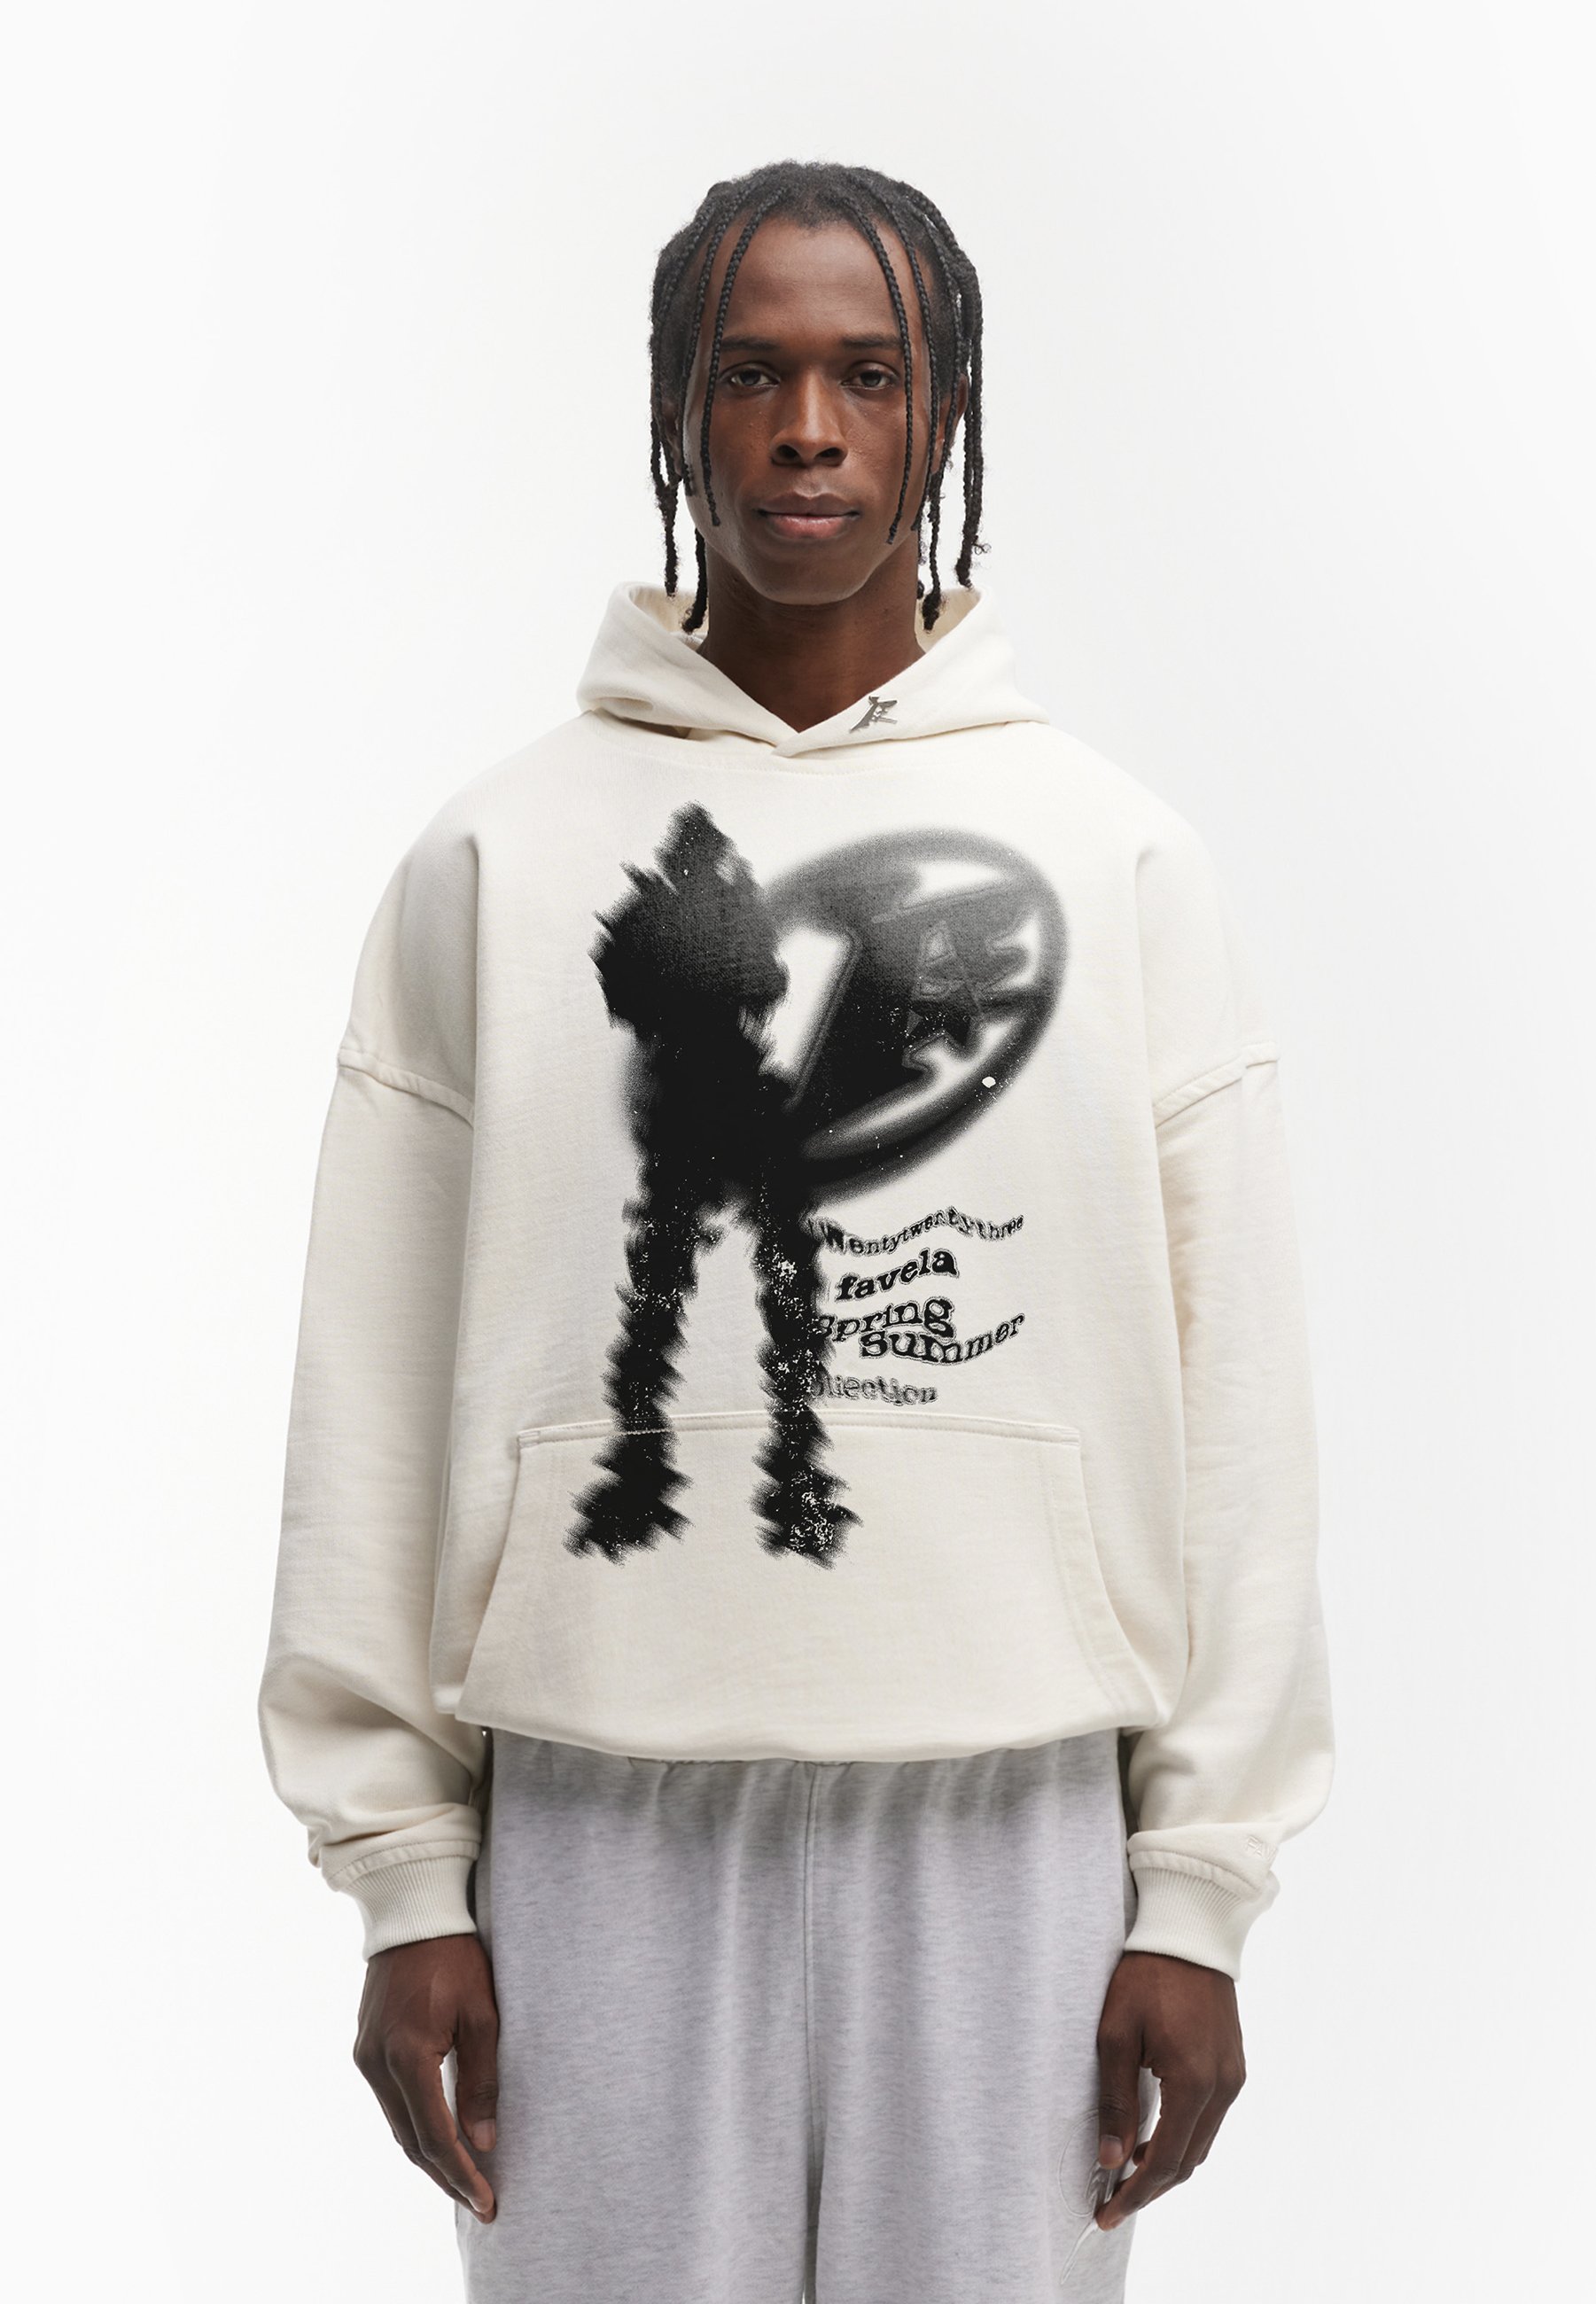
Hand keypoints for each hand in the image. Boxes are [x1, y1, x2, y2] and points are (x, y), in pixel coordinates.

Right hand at [354, 1932, 499, 2222]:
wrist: (411, 1915)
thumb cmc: (455, 1959)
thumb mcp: (481, 2016)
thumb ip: (482, 2082)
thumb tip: (484, 2142)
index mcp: (407, 2057)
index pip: (436, 2137)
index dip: (462, 2175)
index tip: (487, 2203)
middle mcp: (377, 2064)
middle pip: (412, 2141)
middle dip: (447, 2176)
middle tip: (480, 2203)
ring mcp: (366, 2057)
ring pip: (398, 2125)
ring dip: (429, 2156)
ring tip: (464, 2180)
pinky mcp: (365, 2048)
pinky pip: (391, 2103)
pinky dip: (415, 2127)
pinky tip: (438, 2138)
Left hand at [1093, 1949, 1244, 2231]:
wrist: (1189, 1931)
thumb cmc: (1146, 1976)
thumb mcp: (1116, 2035)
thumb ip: (1115, 2101)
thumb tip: (1111, 2159)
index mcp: (1194, 2082)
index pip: (1165, 2161)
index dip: (1135, 2194)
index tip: (1106, 2213)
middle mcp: (1222, 2087)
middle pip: (1188, 2161)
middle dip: (1150, 2188)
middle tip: (1113, 2203)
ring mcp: (1233, 2077)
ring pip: (1202, 2144)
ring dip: (1168, 2165)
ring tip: (1129, 2176)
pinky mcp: (1234, 2065)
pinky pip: (1211, 2119)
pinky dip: (1184, 2138)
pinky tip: (1156, 2138)